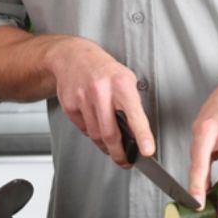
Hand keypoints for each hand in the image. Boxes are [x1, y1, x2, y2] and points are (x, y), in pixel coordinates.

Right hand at [48, 37, 154, 165]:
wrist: (73, 56)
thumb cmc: (104, 70)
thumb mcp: (125, 79)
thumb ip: (132, 104)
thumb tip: (139, 134)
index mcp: (120, 83)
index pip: (134, 114)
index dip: (142, 135)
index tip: (147, 151)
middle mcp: (101, 90)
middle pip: (110, 133)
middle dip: (119, 153)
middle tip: (126, 161)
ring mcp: (82, 98)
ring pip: (96, 135)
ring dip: (105, 145)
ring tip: (110, 143)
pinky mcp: (69, 105)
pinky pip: (83, 129)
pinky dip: (91, 132)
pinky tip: (94, 122)